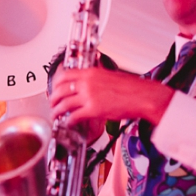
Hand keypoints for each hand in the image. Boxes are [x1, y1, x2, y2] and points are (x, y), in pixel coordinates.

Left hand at [50, 68, 174, 126]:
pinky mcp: (93, 109)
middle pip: (60, 89)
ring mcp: (89, 96)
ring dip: (57, 111)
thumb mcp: (110, 75)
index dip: (55, 83)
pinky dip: (68, 120)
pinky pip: (74, 116)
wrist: (143, 96)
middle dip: (53, 98)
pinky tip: (68, 123)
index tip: (54, 88)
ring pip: (64, 103)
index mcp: (91, 72)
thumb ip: (97, 76)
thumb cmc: (132, 88)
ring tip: (56, 115)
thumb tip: (91, 77)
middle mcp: (87, 82)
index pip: (65, 74)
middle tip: (52, 103)